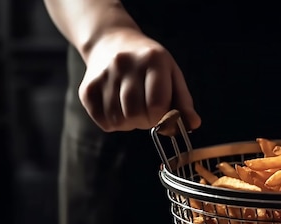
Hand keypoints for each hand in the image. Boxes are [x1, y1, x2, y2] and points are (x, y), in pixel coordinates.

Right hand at [78, 28, 200, 131]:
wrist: (110, 42)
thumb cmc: (149, 64)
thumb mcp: (171, 75)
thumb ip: (183, 101)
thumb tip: (193, 124)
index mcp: (153, 60)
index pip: (157, 104)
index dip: (162, 118)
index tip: (162, 114)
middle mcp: (125, 64)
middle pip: (136, 114)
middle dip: (145, 121)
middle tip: (147, 112)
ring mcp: (103, 75)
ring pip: (118, 120)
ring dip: (130, 123)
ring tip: (133, 109)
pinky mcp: (87, 88)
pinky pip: (102, 121)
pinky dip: (113, 123)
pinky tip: (118, 109)